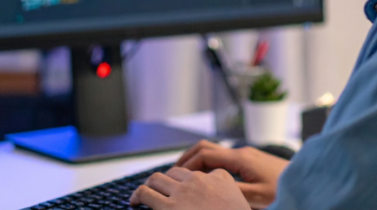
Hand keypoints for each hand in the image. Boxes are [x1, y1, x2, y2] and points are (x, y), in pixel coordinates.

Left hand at [130, 166, 248, 209]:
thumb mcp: (242, 203)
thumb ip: (230, 194)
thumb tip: (220, 198)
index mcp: (220, 178)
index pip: (199, 170)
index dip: (188, 178)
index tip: (183, 185)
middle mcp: (200, 181)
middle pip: (176, 172)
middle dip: (167, 180)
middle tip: (160, 189)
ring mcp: (183, 193)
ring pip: (157, 179)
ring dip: (150, 185)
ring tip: (143, 194)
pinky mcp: (168, 208)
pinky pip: (145, 193)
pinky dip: (137, 195)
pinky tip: (134, 201)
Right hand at [175, 140, 289, 208]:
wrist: (308, 183)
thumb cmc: (283, 190)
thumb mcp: (255, 197)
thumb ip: (230, 191)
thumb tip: (207, 189)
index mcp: (240, 158)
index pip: (204, 154)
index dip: (186, 164)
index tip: (174, 175)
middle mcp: (242, 152)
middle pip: (207, 147)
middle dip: (188, 158)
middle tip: (174, 172)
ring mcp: (248, 155)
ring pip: (216, 151)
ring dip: (199, 160)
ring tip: (187, 175)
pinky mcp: (253, 160)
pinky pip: (225, 158)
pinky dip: (211, 164)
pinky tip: (209, 177)